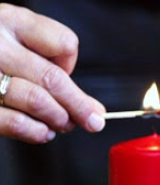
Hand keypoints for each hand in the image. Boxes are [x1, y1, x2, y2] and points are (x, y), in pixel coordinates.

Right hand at [0, 4, 105, 142]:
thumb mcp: (15, 38)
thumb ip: (44, 58)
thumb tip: (87, 103)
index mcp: (11, 22)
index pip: (64, 43)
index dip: (70, 64)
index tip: (69, 74)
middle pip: (53, 79)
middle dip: (79, 106)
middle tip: (92, 120)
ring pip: (37, 100)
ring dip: (58, 119)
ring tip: (63, 124)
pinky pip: (13, 122)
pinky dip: (35, 131)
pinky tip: (42, 132)